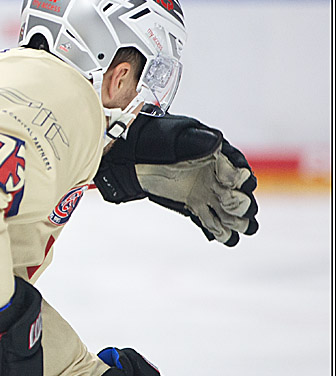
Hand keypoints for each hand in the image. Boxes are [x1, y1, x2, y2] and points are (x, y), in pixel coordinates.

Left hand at [96, 114, 258, 245]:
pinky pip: (212, 223)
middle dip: (241, 204)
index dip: (239, 179)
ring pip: (231, 214)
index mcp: (220, 159)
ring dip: (237, 222)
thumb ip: (198, 141)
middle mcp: (218, 179)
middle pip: (240, 197)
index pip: (239, 172)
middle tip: (230, 205)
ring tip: (234, 226)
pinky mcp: (194, 207)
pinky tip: (227, 238)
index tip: (229, 181)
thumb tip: (217, 143)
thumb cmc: (158, 140)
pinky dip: (221, 232)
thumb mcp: (178, 137)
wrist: (135, 156)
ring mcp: (207, 195)